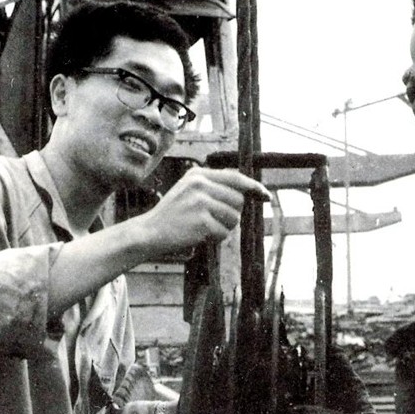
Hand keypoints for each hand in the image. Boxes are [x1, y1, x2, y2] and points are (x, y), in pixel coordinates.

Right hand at [140, 167, 269, 253]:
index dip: (253, 188)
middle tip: (211, 221)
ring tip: (202, 228)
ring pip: (234, 218)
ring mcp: (201, 202)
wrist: (148, 232)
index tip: (266, 196)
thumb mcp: (189, 191)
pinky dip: (215, 238)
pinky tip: (198, 236)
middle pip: (238, 201)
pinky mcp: (202, 220)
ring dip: (223, 228)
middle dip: (231, 215)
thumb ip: (213, 188)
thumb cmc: (172, 216)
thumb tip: (246, 192)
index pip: (235, 178)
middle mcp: (200, 184)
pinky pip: (224, 233)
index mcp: (198, 174)